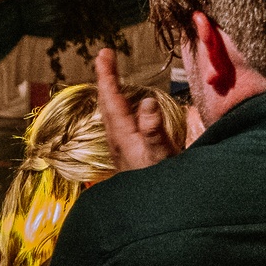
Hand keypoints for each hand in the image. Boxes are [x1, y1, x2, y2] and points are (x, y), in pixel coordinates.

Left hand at [95, 48, 169, 170]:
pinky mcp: (127, 154)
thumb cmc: (158, 182)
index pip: (111, 99)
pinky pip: (119, 123)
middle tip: (105, 57)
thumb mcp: (161, 155)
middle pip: (107, 103)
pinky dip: (120, 108)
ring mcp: (120, 147)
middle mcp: (117, 139)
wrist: (152, 212)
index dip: (107, 75)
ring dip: (111, 93)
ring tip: (110, 77)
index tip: (104, 53)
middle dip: (106, 78)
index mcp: (123, 135)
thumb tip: (149, 101)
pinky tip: (125, 110)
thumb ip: (153, 129)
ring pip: (111, 113)